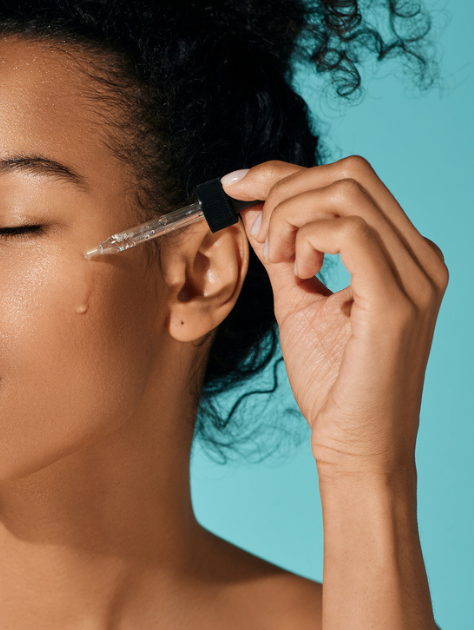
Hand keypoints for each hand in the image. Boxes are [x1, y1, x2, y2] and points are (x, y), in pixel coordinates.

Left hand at [222, 157, 447, 476]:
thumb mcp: (299, 302)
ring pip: (346, 194)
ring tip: (278, 260)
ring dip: (289, 216)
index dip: (284, 173)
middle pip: (350, 174)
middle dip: (283, 188)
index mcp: (403, 252)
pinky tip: (296, 272)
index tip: (235, 186)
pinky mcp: (398, 303)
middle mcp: (420, 257)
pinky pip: (350, 233)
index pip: (350, 179)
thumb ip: (282, 254)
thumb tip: (253, 209)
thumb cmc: (334, 383)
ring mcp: (416, 277)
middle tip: (255, 231)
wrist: (356, 448)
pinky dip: (307, 239)